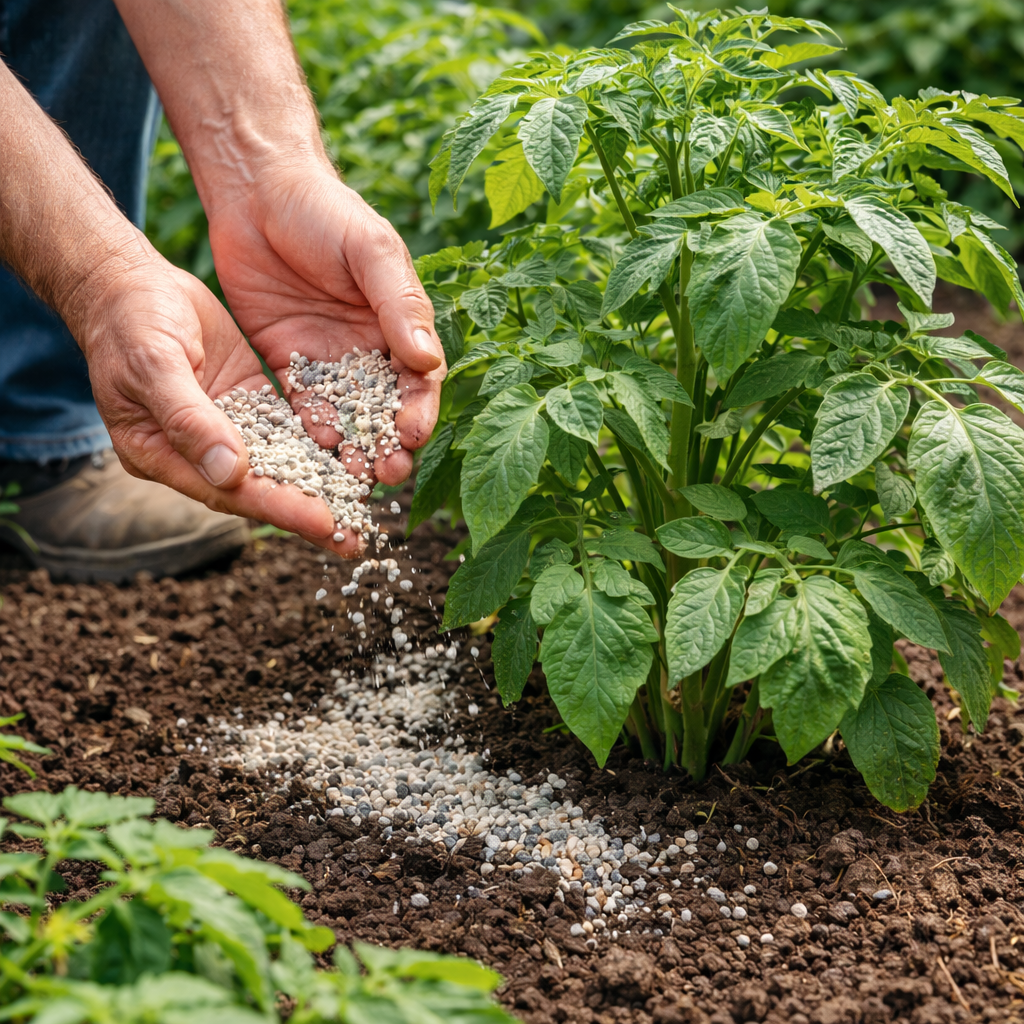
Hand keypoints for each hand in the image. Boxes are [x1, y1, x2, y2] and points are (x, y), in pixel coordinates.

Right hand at [79, 253, 368, 555]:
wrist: (127, 281)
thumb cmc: (127, 321)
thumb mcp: (154, 365)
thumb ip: (190, 420)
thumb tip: (229, 472)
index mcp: (160, 453)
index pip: (227, 490)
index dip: (277, 507)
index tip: (324, 523)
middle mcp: (195, 451)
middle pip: (258, 488)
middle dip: (307, 512)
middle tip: (356, 540)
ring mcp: (225, 427)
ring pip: (278, 463)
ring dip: (319, 487)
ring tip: (363, 511)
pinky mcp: (248, 402)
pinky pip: (287, 430)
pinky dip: (317, 445)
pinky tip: (355, 459)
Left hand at [206, 163, 446, 485]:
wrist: (256, 190)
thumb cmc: (324, 210)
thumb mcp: (369, 249)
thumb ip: (398, 302)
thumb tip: (426, 357)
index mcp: (400, 321)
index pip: (419, 377)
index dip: (419, 408)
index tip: (413, 434)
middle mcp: (370, 347)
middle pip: (386, 406)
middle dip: (388, 442)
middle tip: (385, 474)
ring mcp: (330, 358)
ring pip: (347, 414)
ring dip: (352, 447)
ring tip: (351, 478)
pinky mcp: (290, 361)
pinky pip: (303, 404)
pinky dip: (310, 429)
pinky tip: (312, 452)